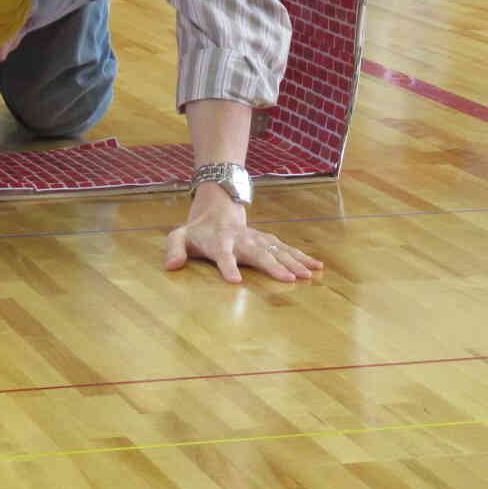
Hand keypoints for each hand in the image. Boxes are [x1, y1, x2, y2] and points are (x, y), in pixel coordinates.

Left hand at [162, 185, 323, 283]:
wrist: (217, 206)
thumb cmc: (196, 231)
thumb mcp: (178, 236)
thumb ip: (174, 250)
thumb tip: (170, 267)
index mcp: (219, 241)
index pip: (222, 254)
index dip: (228, 267)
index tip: (235, 282)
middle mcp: (241, 239)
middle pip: (258, 253)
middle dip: (273, 266)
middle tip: (289, 280)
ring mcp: (257, 238)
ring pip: (277, 250)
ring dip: (293, 262)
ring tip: (309, 275)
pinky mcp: (267, 240)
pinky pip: (286, 249)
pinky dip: (302, 257)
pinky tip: (317, 267)